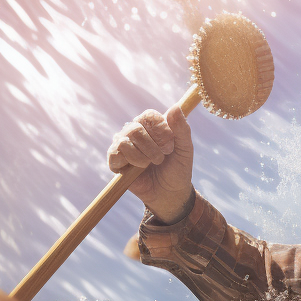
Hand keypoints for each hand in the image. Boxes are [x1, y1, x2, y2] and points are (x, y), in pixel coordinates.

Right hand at [107, 103, 193, 220]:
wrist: (170, 193)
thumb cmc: (178, 169)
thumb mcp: (185, 150)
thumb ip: (182, 130)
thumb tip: (176, 107)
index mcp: (151, 125)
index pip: (149, 115)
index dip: (160, 130)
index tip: (170, 144)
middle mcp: (134, 131)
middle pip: (136, 128)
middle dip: (154, 147)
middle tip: (162, 158)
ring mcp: (123, 144)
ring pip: (125, 140)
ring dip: (144, 156)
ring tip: (152, 164)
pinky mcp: (115, 159)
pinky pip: (116, 153)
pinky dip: (132, 161)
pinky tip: (140, 168)